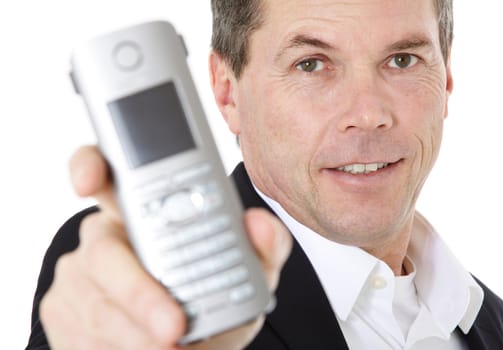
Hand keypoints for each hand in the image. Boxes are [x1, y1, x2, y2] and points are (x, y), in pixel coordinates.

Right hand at [40, 145, 291, 349]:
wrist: (188, 344)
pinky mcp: (62, 313)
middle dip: (138, 292)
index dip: (88, 166)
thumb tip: (260, 224)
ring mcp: (78, 276)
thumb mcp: (246, 274)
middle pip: (103, 251)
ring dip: (134, 334)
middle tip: (173, 327)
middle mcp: (106, 237)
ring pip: (97, 303)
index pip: (108, 172)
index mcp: (144, 210)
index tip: (87, 182)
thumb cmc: (212, 298)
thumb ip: (262, 247)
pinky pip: (82, 336)